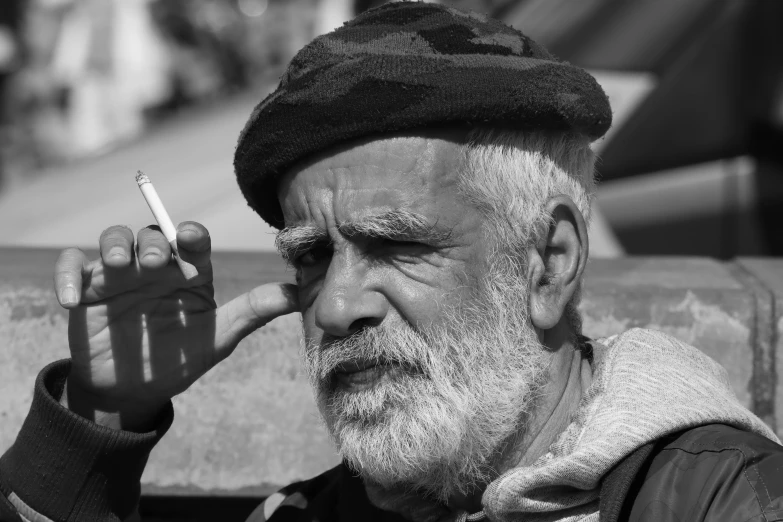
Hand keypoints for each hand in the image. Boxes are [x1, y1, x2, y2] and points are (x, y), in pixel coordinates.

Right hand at [54, 222, 297, 430]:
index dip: (192, 236)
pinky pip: (71, 267)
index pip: (193, 242)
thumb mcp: (218, 338)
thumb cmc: (179, 359)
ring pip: (113, 240)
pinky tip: (69, 300)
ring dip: (114, 246)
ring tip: (117, 266)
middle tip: (156, 262)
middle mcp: (155, 267)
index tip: (191, 240)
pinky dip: (67, 275)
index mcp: (189, 273)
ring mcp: (120, 276)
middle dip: (154, 243)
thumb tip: (297, 295)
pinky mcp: (86, 290)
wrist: (134, 389)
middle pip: (153, 235)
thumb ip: (253, 312)